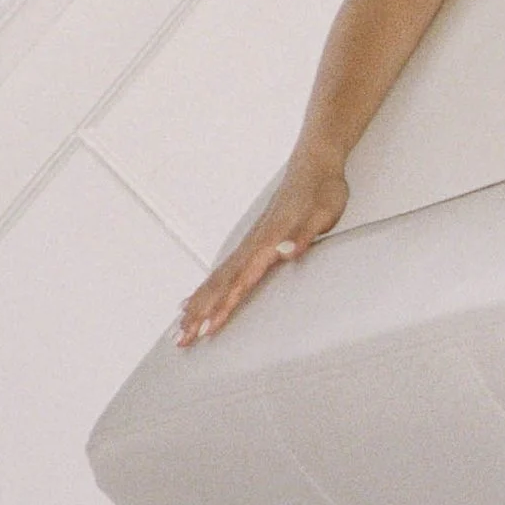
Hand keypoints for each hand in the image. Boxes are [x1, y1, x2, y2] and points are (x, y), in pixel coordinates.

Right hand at [177, 155, 348, 345]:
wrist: (314, 165)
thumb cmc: (322, 191)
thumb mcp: (324, 213)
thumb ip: (304, 235)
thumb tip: (285, 251)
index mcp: (269, 241)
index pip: (241, 282)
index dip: (223, 307)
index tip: (207, 328)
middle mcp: (253, 244)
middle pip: (220, 284)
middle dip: (200, 313)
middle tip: (181, 339)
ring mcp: (250, 242)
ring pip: (218, 278)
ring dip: (198, 303)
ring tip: (180, 326)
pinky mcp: (252, 241)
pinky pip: (224, 269)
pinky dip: (207, 287)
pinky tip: (196, 298)